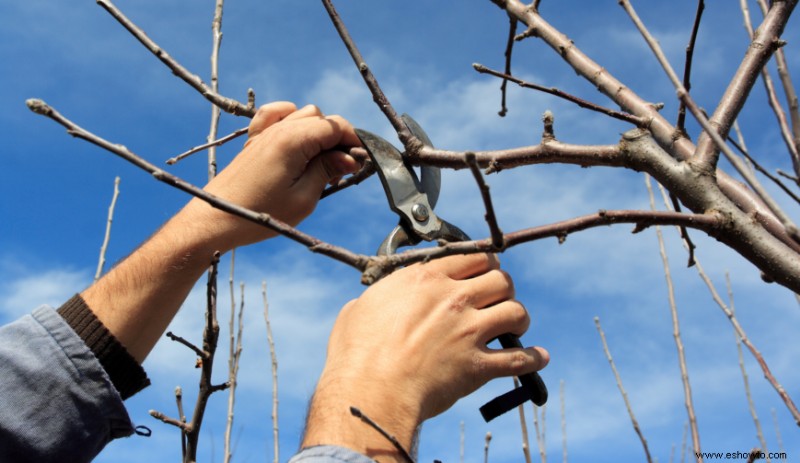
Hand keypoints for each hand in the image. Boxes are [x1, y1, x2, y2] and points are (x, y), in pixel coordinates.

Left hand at [188, 101, 361, 248]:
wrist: (218, 219)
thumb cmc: (261, 214)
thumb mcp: (304, 199)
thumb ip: (328, 171)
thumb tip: (350, 157)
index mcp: (293, 141)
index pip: (335, 126)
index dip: (353, 141)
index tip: (360, 162)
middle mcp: (279, 129)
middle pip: (321, 118)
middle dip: (337, 139)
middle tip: (340, 170)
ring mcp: (264, 132)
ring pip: (303, 114)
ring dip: (317, 132)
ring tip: (320, 162)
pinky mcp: (254, 140)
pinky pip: (276, 113)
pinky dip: (290, 118)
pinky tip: (297, 137)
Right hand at [302, 253, 548, 460]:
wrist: (370, 391)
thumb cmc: (356, 354)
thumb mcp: (360, 309)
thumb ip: (382, 297)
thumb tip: (381, 300)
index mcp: (427, 280)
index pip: (474, 257)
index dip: (485, 264)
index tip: (485, 272)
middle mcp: (454, 299)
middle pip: (502, 280)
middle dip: (504, 288)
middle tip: (497, 299)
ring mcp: (470, 332)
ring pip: (516, 312)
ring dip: (518, 319)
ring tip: (513, 327)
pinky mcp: (478, 366)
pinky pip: (520, 359)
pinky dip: (532, 359)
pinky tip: (538, 357)